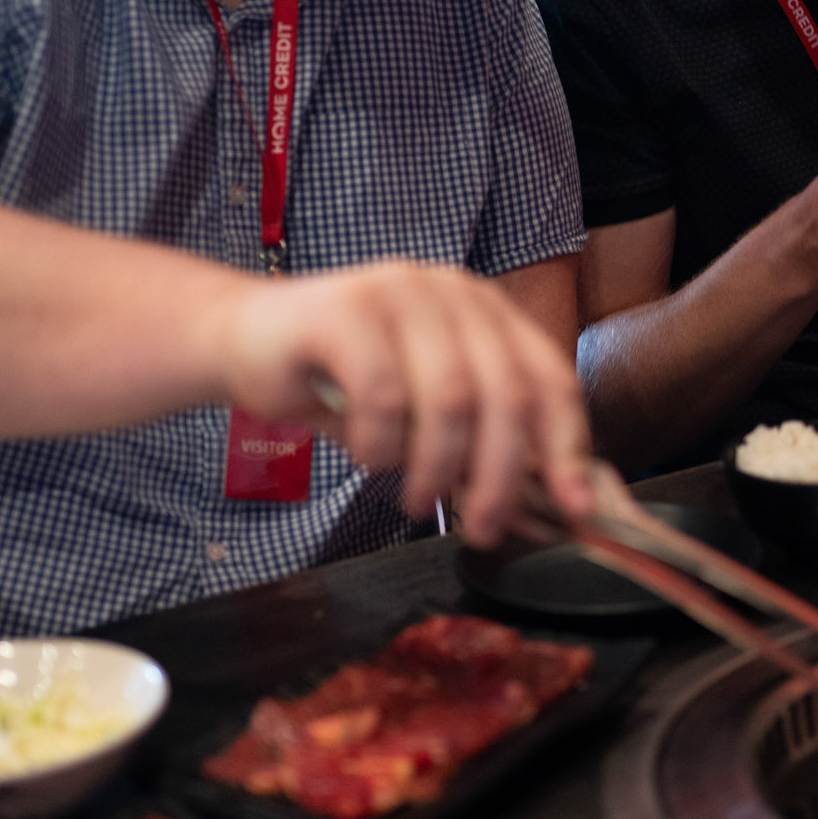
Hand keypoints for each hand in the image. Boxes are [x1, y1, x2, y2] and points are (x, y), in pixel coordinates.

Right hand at [218, 261, 594, 546]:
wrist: (243, 340)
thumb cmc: (338, 381)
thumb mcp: (421, 410)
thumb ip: (475, 437)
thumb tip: (538, 501)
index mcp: (485, 311)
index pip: (549, 378)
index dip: (567, 446)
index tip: (574, 508)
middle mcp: (452, 291)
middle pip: (506, 395)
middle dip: (501, 475)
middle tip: (485, 527)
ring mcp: (399, 292)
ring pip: (451, 398)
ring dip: (438, 466)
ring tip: (416, 498)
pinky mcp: (345, 310)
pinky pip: (385, 395)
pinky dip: (381, 444)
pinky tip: (367, 456)